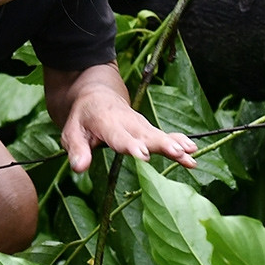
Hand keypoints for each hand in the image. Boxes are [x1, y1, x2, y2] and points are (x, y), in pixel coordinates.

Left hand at [60, 87, 198, 173]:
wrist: (97, 96)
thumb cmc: (83, 118)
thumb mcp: (72, 133)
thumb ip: (77, 150)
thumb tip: (79, 168)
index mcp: (107, 121)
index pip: (119, 136)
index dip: (132, 145)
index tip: (144, 155)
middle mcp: (128, 121)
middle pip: (146, 134)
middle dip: (162, 144)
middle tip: (177, 153)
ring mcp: (140, 125)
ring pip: (159, 135)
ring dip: (175, 145)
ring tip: (190, 156)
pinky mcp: (148, 129)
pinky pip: (164, 135)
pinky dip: (179, 141)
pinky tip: (192, 151)